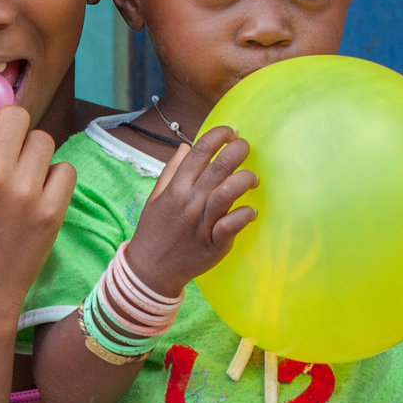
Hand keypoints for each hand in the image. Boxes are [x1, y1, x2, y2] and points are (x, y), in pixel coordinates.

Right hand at [0, 103, 77, 320]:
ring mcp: (24, 193)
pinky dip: (55, 177)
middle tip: (8, 153)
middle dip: (11, 130)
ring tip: (24, 176)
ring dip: (34, 153)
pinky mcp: (51, 211)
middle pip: (16, 116)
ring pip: (44, 139)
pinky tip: (40, 194)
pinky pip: (65, 169)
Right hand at [122, 126, 256, 292]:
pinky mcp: (213, 244)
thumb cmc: (154, 232)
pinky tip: (250, 211)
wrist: (150, 270)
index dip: (219, 136)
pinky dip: (245, 214)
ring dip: (245, 180)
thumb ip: (171, 171)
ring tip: (252, 179)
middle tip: (245, 149)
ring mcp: (202, 223)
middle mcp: (189, 202)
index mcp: (175, 188)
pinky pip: (232, 225)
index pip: (199, 151)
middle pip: (219, 167)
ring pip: (227, 193)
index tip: (230, 133)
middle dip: (238, 150)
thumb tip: (185, 147)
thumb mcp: (155, 198)